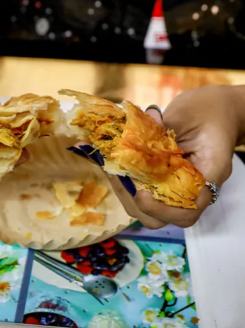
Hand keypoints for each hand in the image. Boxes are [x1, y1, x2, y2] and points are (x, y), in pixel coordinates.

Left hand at [76, 85, 244, 227]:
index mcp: (208, 175)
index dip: (161, 208)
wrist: (214, 109)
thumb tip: (134, 132)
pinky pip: (141, 195)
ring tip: (113, 170)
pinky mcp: (161, 184)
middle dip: (136, 202)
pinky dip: (124, 185)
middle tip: (120, 176)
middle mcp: (192, 190)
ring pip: (148, 211)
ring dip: (126, 193)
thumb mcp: (188, 115)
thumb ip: (163, 128)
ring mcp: (176, 189)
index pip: (187, 210)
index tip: (141, 191)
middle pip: (163, 217)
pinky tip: (112, 166)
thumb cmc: (207, 111)